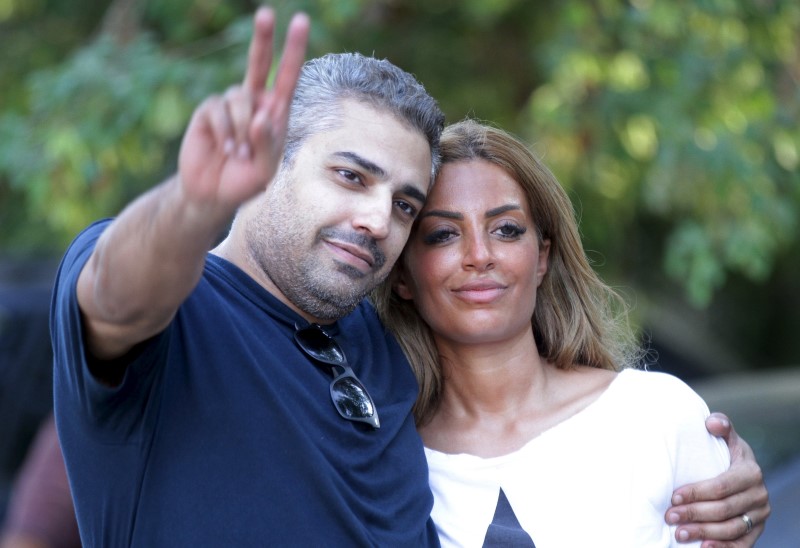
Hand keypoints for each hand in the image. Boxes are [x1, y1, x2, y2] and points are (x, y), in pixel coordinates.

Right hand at [178, 7, 309, 212]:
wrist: (213, 193)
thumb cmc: (246, 182)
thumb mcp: (265, 170)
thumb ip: (267, 144)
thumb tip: (260, 115)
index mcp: (275, 112)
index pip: (287, 77)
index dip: (293, 50)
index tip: (299, 21)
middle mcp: (254, 102)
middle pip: (258, 63)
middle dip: (263, 39)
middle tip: (265, 14)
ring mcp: (230, 105)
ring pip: (239, 100)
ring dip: (242, 130)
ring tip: (240, 155)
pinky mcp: (208, 112)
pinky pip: (219, 112)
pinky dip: (226, 132)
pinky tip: (227, 149)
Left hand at [666, 413, 769, 546]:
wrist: (742, 473)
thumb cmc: (727, 454)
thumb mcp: (727, 439)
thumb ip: (722, 426)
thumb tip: (710, 422)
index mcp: (751, 472)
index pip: (721, 486)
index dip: (697, 492)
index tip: (674, 497)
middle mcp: (759, 496)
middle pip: (724, 509)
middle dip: (695, 514)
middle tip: (670, 516)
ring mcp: (759, 516)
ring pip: (731, 529)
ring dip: (704, 533)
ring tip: (678, 534)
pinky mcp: (756, 531)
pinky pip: (741, 544)